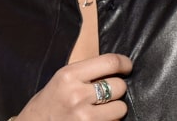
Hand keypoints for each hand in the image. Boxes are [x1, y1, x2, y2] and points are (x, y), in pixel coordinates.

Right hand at [16, 53, 131, 120]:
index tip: (127, 66)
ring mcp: (85, 117)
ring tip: (102, 108)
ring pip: (121, 108)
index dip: (124, 63)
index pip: (109, 62)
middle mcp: (77, 95)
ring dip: (116, 108)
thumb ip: (85, 72)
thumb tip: (115, 66)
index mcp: (69, 75)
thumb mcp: (62, 78)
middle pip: (118, 86)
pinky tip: (99, 119)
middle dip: (117, 88)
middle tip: (108, 91)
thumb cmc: (50, 100)